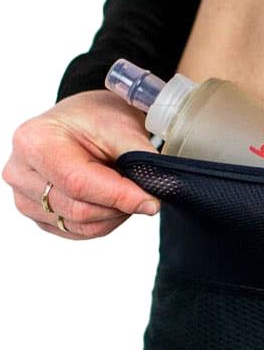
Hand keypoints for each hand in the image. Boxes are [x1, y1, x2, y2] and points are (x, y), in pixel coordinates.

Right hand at [2, 90, 161, 239]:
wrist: (83, 122)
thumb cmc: (97, 118)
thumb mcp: (123, 127)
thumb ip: (140, 159)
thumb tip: (156, 193)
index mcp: (34, 142)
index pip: (78, 183)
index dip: (119, 196)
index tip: (151, 201)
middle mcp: (21, 172)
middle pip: (79, 210)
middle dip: (120, 206)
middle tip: (144, 191)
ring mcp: (25, 198)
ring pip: (82, 226)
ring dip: (114, 215)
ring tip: (124, 189)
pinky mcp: (38, 216)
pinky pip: (79, 232)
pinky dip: (104, 221)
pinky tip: (110, 199)